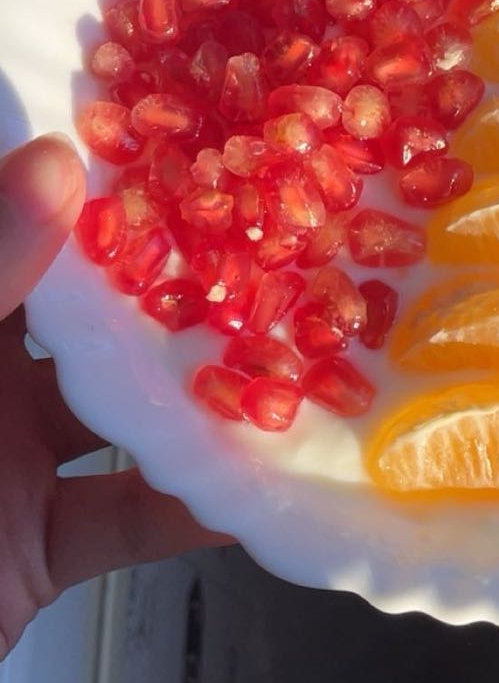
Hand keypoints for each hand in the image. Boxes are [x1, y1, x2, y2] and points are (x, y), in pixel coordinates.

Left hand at [0, 135, 232, 658]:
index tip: (169, 133)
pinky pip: (125, 517)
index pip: (9, 225)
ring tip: (287, 344)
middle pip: (79, 312)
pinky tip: (255, 483)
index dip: (79, 178)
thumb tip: (54, 170)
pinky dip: (189, 509)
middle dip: (166, 279)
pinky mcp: (31, 550)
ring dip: (195, 392)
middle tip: (265, 230)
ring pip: (115, 413)